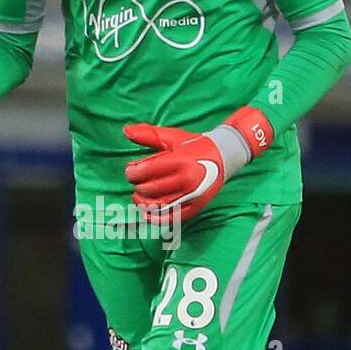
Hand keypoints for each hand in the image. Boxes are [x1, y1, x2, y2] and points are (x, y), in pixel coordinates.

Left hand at [124, 106, 272, 222]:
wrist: (225, 155)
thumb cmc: (195, 145)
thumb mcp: (172, 137)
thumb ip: (148, 134)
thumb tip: (126, 131)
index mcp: (179, 160)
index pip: (146, 171)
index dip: (132, 173)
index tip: (130, 171)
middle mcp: (186, 179)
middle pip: (150, 189)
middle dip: (137, 186)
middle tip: (136, 183)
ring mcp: (192, 195)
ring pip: (158, 205)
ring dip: (143, 203)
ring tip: (138, 197)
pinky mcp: (196, 206)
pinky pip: (172, 217)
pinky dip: (157, 218)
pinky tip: (146, 214)